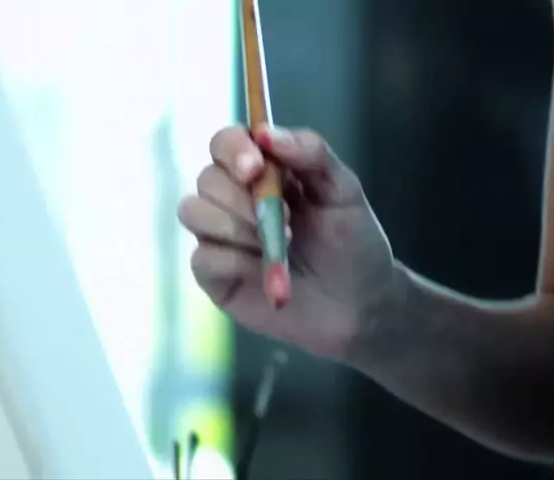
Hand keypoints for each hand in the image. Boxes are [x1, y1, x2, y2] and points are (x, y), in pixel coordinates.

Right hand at [178, 125, 393, 359]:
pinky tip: (266, 273)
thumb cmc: (353, 241)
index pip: (226, 143)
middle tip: (287, 217)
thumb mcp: (344, 189)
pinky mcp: (216, 275)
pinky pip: (201, 257)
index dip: (233, 149)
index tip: (255, 169)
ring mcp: (221, 237)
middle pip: (207, 177)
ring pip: (193, 211)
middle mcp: (234, 199)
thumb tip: (265, 134)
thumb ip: (312, 152)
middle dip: (243, 197)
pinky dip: (234, 261)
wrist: (360, 303)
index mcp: (263, 171)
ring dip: (235, 225)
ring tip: (281, 244)